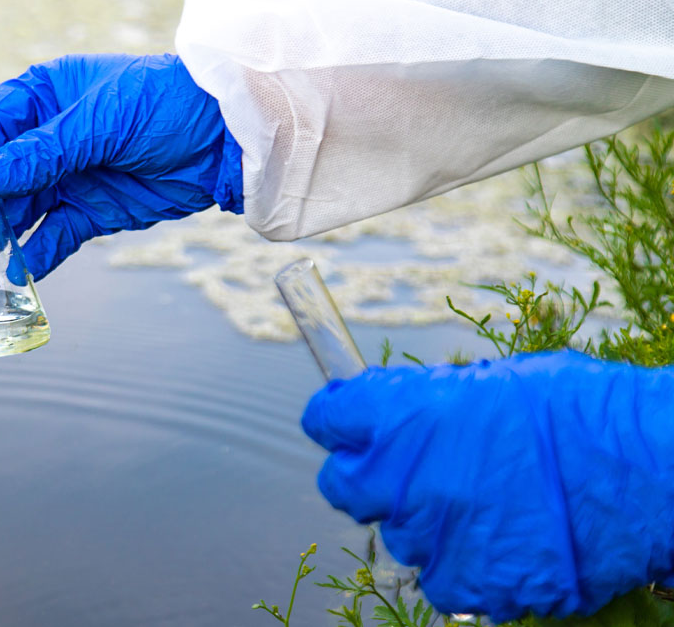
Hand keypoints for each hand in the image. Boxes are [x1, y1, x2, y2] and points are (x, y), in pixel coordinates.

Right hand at [0, 53, 241, 279]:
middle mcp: (52, 138)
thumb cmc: (166, 105)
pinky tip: (14, 273)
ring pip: (20, 210)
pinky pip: (54, 237)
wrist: (227, 138)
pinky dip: (35, 256)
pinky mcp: (93, 212)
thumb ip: (46, 151)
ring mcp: (71, 177)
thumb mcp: (102, 120)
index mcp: (47, 96)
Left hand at [301, 351, 673, 621]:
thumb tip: (395, 416)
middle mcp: (404, 477)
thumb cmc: (581, 412)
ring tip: (486, 504)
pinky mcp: (468, 584)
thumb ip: (428, 405)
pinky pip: (441, 580)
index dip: (339, 421)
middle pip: (345, 486)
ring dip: (426, 522)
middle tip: (412, 472)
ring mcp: (433, 536)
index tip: (348, 424)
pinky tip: (502, 540)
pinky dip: (463, 564)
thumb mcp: (493, 384)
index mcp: (405, 414)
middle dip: (370, 477)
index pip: (327, 418)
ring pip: (398, 536)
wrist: (652, 471)